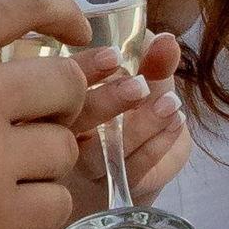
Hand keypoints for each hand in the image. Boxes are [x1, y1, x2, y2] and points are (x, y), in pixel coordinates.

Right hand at [0, 0, 91, 228]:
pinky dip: (38, 208)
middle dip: (65, 102)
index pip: (23, 1)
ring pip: (64, 148)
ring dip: (45, 162)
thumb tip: (11, 52)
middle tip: (42, 121)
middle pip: (66, 81)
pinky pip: (56, 202)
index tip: (78, 32)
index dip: (65, 10)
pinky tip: (6, 209)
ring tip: (6, 174)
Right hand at [64, 32, 190, 221]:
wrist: (138, 160)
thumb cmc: (128, 109)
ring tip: (170, 104)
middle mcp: (60, 137)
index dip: (81, 70)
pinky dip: (157, 147)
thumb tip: (167, 41)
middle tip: (142, 86)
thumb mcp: (140, 77)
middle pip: (70, 123)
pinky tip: (175, 124)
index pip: (54, 86)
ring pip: (101, 155)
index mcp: (53, 102)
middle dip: (107, 103)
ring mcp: (84, 168)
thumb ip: (152, 59)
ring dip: (139, 128)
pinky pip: (130, 172)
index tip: (112, 56)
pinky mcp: (114, 187)